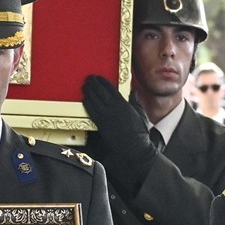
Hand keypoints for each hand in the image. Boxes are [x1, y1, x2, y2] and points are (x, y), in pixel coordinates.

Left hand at [81, 75, 153, 190]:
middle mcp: (113, 108)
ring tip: (84, 86)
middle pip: (100, 92)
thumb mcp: (140, 113)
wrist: (133, 147)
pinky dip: (88, 104)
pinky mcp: (101, 125)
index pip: (111, 89)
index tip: (98, 77)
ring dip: (88, 92)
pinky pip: (92, 111)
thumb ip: (135, 101)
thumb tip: (133, 92)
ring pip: (94, 100)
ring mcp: (106, 116)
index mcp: (123, 104)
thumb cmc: (139, 132)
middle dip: (93, 84)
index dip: (103, 82)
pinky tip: (85, 100)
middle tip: (88, 78)